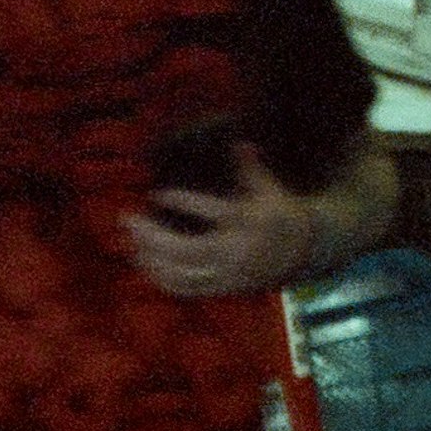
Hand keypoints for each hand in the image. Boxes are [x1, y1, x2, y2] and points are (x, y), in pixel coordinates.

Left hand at [126, 144, 322, 298]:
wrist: (301, 253)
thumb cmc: (279, 215)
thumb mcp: (270, 190)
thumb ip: (251, 169)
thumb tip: (240, 143)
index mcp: (249, 223)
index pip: (214, 212)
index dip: (182, 202)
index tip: (157, 194)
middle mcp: (237, 251)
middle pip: (187, 249)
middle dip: (152, 236)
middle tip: (128, 218)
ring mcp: (227, 273)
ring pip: (181, 272)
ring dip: (150, 256)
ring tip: (131, 237)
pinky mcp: (221, 288)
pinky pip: (184, 288)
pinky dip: (159, 276)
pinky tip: (144, 259)